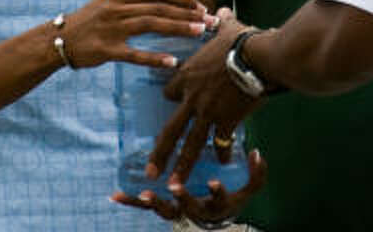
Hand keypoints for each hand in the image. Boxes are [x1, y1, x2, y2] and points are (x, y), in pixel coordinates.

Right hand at [61, 0, 213, 68]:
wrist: (57, 40)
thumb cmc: (88, 22)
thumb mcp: (109, 4)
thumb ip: (134, 3)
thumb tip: (165, 3)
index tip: (199, 5)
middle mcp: (117, 8)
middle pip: (159, 8)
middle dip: (188, 13)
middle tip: (208, 20)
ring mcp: (112, 29)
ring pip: (152, 25)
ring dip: (178, 28)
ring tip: (199, 32)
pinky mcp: (107, 50)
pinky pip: (134, 54)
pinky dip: (154, 58)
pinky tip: (171, 62)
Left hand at [112, 148, 266, 225]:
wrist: (215, 220)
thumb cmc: (231, 200)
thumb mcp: (249, 190)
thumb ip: (257, 174)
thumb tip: (258, 153)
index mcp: (217, 205)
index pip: (219, 198)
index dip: (217, 192)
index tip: (215, 182)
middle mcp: (196, 211)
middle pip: (188, 207)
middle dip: (183, 198)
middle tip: (175, 188)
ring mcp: (179, 211)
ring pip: (165, 210)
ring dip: (154, 202)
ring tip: (141, 195)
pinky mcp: (165, 207)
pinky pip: (145, 207)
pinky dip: (130, 202)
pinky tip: (115, 195)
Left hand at [149, 9, 265, 186]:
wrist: (258, 57)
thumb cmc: (242, 40)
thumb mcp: (228, 28)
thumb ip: (220, 23)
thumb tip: (221, 12)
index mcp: (187, 75)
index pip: (170, 92)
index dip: (173, 96)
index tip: (177, 101)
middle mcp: (192, 97)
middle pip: (171, 129)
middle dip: (160, 152)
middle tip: (151, 171)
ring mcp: (208, 111)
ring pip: (190, 143)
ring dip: (182, 165)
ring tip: (174, 184)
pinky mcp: (226, 120)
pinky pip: (222, 141)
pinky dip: (224, 151)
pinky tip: (225, 161)